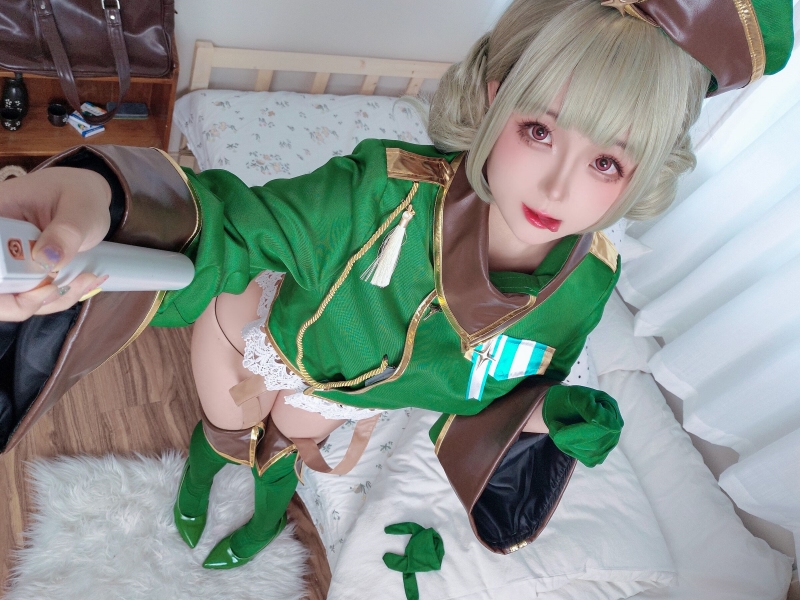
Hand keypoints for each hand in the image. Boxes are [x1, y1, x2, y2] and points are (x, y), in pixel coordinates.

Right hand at [0, 166, 111, 320]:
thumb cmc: (79, 193)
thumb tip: (46, 259)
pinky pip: (30, 300)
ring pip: (10, 301)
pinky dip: (56, 299)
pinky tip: (82, 281)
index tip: (39, 283)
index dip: (2, 278)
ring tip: (85, 278)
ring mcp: (6, 262)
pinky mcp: (21, 275)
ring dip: (48, 301)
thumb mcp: (81, 208)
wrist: (86, 198)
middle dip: (23, 300)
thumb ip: (66, 231)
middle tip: (62, 287)